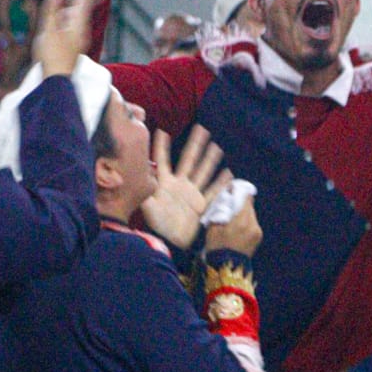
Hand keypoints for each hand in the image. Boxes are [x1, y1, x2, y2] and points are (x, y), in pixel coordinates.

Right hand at [32, 0, 94, 77]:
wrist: (56, 80)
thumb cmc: (52, 55)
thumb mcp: (48, 28)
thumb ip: (52, 10)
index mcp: (78, 25)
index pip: (84, 3)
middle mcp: (82, 33)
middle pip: (81, 14)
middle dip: (75, 5)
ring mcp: (79, 44)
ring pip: (77, 24)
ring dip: (69, 16)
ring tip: (64, 11)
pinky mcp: (73, 52)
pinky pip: (73, 34)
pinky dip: (67, 27)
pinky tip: (59, 30)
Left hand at [139, 126, 228, 248]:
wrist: (171, 242)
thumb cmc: (157, 225)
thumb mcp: (148, 206)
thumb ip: (146, 190)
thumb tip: (142, 174)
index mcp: (165, 183)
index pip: (162, 160)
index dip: (161, 146)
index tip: (160, 130)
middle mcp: (180, 185)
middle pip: (189, 160)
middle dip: (195, 144)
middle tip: (202, 129)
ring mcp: (191, 193)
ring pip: (203, 171)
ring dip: (210, 159)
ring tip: (216, 146)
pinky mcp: (201, 204)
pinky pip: (213, 191)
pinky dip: (221, 183)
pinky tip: (229, 174)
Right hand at [205, 195, 260, 256]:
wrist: (227, 269)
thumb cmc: (217, 248)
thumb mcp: (213, 227)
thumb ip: (220, 211)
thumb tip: (224, 199)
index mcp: (242, 221)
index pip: (246, 198)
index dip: (240, 191)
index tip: (233, 189)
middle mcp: (253, 224)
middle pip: (249, 206)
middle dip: (240, 203)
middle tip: (229, 204)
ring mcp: (257, 231)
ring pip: (251, 215)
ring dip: (243, 213)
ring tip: (232, 218)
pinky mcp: (258, 237)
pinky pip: (252, 223)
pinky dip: (246, 222)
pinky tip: (236, 227)